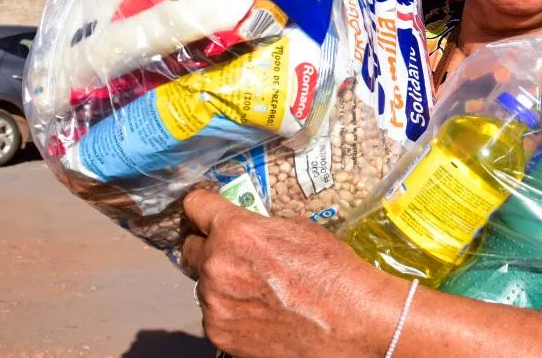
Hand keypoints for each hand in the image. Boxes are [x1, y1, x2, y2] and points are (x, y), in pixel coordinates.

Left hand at [181, 190, 398, 357]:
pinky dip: (231, 312)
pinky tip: (260, 312)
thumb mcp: (298, 229)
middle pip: (190, 249)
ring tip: (258, 290)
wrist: (351, 321)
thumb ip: (259, 228)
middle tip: (232, 254)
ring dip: (222, 283)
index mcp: (235, 232)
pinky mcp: (221, 335)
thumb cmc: (332, 272)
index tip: (203, 210)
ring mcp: (215, 305)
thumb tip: (246, 232)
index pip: (196, 206)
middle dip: (208, 247)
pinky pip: (216, 315)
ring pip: (205, 286)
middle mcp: (216, 266)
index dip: (201, 206)